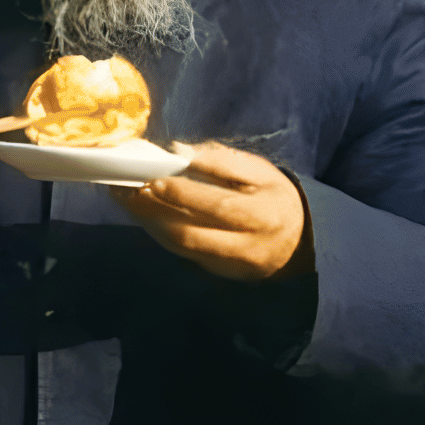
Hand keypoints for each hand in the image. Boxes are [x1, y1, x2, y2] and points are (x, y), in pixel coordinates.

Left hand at [122, 143, 310, 281]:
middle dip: (154, 212)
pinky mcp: (218, 272)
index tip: (153, 179)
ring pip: (181, 247)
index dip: (183, 194)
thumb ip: (222, 160)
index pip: (218, 205)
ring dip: (149, 224)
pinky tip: (144, 216)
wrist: (298, 242)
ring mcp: (229, 264)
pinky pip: (182, 254)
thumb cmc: (274, 198)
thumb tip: (179, 151)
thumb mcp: (260, 172)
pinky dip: (159, 234)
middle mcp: (245, 244)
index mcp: (261, 213)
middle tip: (126, 191)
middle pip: (191, 232)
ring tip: (126, 200)